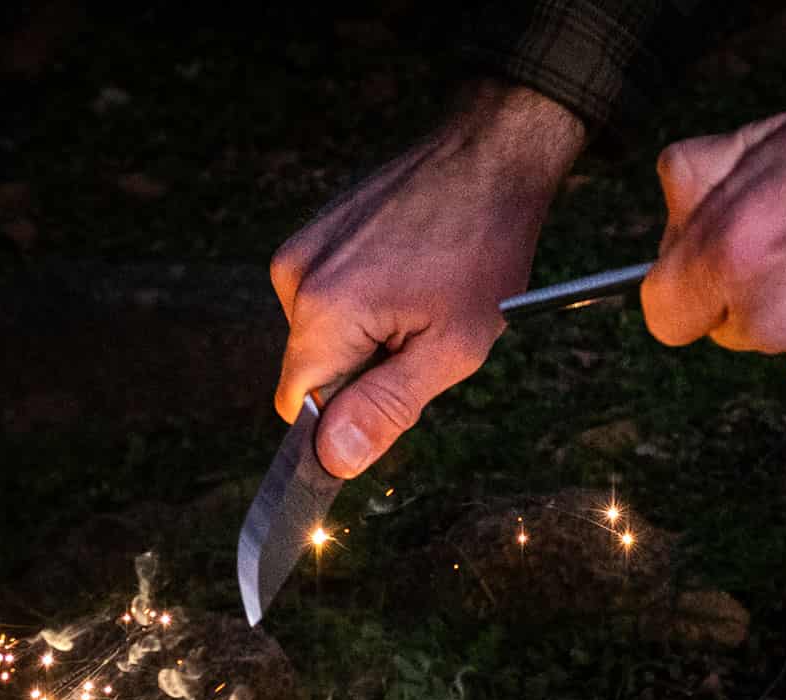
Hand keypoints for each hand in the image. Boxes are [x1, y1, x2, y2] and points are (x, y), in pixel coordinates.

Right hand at [271, 83, 584, 477]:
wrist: (490, 155)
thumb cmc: (483, 251)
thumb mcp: (450, 349)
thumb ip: (385, 409)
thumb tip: (333, 459)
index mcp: (323, 312)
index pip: (297, 406)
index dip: (339, 420)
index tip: (389, 401)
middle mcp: (295, 277)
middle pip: (311, 370)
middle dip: (362, 372)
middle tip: (422, 334)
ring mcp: (301, 248)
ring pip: (321, 336)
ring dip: (366, 336)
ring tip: (419, 296)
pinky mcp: (313, 231)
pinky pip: (327, 298)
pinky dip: (362, 302)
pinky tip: (405, 274)